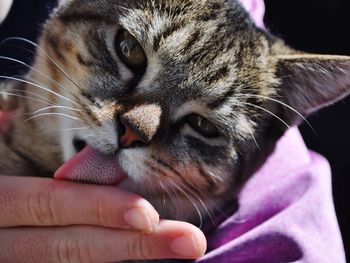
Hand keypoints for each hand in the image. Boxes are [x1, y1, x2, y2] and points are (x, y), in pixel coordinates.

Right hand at [0, 175, 205, 261]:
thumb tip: (6, 117)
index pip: (51, 205)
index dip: (97, 208)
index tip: (148, 214)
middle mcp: (3, 241)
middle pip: (72, 245)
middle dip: (133, 247)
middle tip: (191, 243)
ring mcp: (14, 260)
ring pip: (71, 262)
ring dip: (127, 258)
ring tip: (180, 248)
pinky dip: (105, 262)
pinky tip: (140, 255)